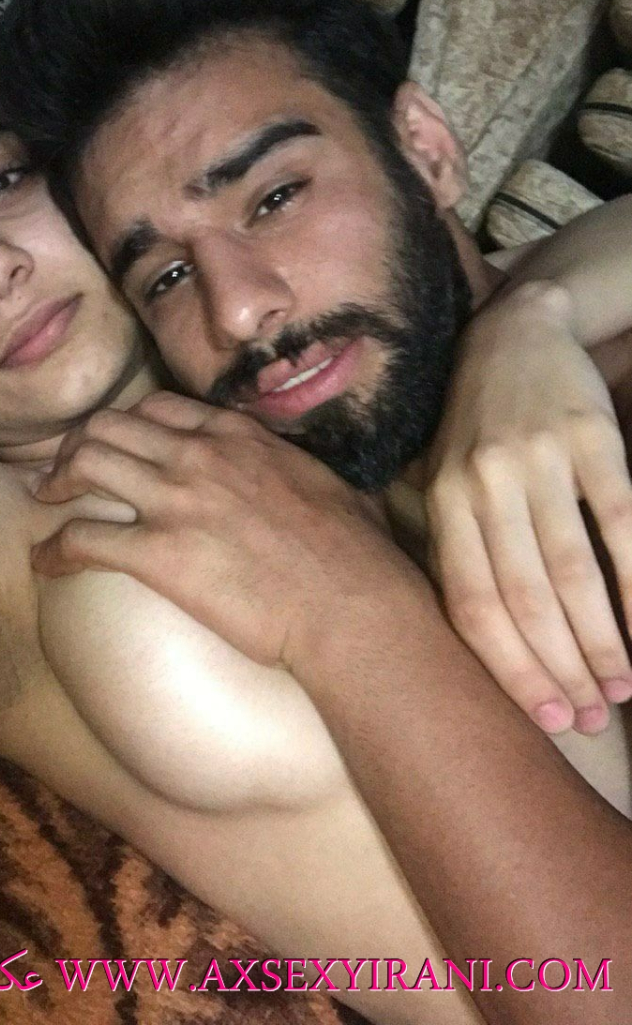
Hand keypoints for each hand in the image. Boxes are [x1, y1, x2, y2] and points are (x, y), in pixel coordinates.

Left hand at [32, 392, 412, 670]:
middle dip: (78, 444)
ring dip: (57, 480)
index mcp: (235, 435)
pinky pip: (82, 539)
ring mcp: (175, 500)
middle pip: (109, 425)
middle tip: (64, 471)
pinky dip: (53, 549)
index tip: (115, 445)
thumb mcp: (320, 481)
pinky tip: (45, 562)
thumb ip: (286, 465)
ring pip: (87, 463)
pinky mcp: (159, 553)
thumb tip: (291, 474)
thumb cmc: (354, 551)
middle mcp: (198, 455)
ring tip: (46, 501)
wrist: (350, 602)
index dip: (125, 423)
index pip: (158, 407)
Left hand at [425, 281, 631, 734]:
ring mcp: (539, 461)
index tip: (546, 718)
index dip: (510, 670)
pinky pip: (622, 523)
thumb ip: (448, 545)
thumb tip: (467, 639)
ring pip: (573, 571)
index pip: (472, 606)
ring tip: (623, 687)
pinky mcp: (592, 440)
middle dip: (562, 670)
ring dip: (604, 640)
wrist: (513, 333)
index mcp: (443, 502)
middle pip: (524, 600)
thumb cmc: (473, 425)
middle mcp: (483, 485)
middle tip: (593, 719)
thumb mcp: (438, 477)